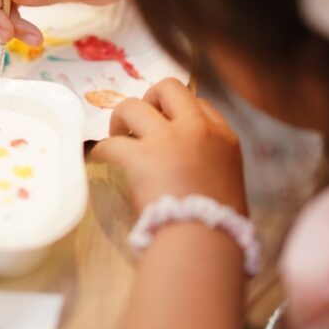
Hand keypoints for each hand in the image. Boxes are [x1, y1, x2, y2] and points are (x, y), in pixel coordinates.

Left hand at [92, 77, 247, 212]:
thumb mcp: (229, 183)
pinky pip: (110, 143)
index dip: (180, 111)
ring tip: (117, 136)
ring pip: (132, 105)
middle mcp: (196, 129)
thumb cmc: (220, 225)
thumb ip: (211, 164)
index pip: (200, 104)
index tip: (169, 125)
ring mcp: (167, 139)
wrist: (205, 240)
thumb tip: (191, 170)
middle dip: (150, 98)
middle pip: (168, 88)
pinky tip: (100, 160)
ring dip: (120, 118)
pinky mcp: (140, 156)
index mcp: (223, 136)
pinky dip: (101, 151)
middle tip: (140, 121)